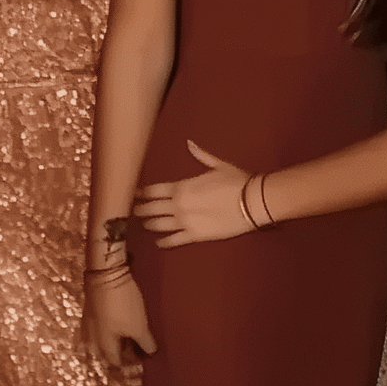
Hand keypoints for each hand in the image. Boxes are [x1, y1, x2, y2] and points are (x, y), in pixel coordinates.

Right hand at [85, 268, 156, 366]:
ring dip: (116, 338)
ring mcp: (88, 320)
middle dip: (122, 351)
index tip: (142, 359)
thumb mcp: (139, 326)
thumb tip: (151, 353)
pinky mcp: (90, 306)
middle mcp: (91, 336)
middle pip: (106, 350)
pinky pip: (100, 324)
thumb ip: (145, 343)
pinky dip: (111, 327)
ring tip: (131, 334)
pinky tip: (121, 320)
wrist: (106, 273)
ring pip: (102, 337)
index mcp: (102, 344)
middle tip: (138, 348)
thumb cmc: (123, 304)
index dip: (129, 363)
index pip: (114, 361)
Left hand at [134, 140, 256, 247]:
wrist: (252, 202)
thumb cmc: (236, 181)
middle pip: (152, 209)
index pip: (154, 191)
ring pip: (159, 225)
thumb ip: (200, 156)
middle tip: (134, 211)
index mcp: (181, 186)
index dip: (142, 193)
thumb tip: (189, 143)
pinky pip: (174, 240)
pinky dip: (163, 242)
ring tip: (144, 225)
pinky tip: (158, 242)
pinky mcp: (195, 236)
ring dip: (149, 225)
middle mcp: (178, 205)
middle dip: (141, 210)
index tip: (135, 194)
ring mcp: (185, 222)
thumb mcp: (217, 165)